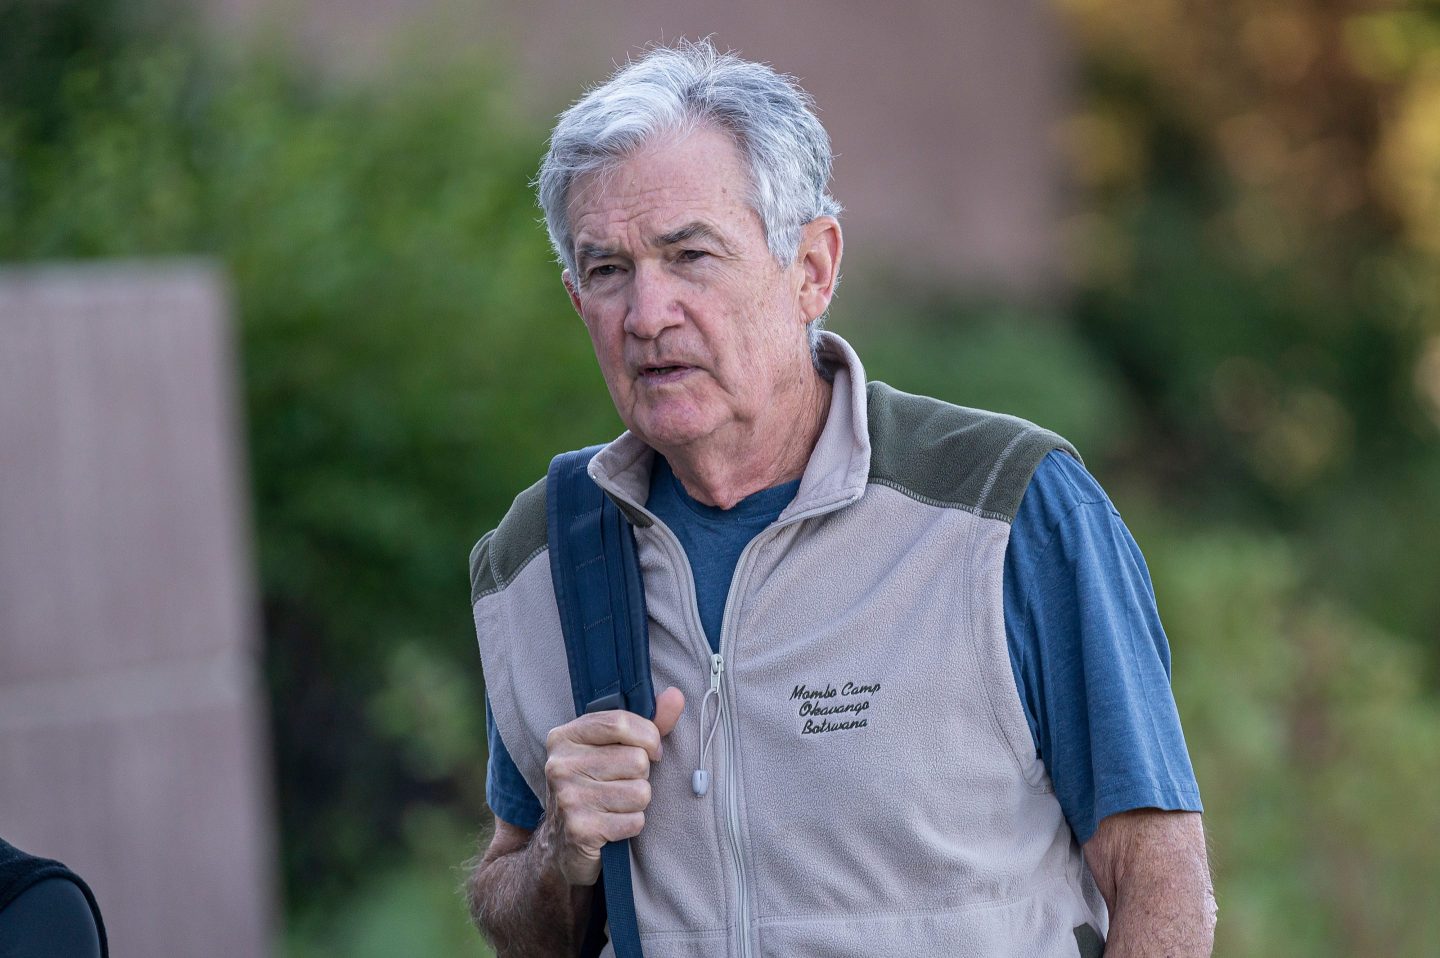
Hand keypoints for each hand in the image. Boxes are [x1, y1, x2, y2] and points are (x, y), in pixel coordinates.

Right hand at [541, 686, 684, 885]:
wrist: (560, 844)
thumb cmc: (594, 786)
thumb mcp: (611, 749)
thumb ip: (645, 723)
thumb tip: (676, 696)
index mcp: (565, 737)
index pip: (620, 723)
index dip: (648, 737)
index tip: (653, 751)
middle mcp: (560, 764)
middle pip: (636, 760)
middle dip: (641, 776)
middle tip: (622, 784)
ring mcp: (568, 798)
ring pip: (640, 792)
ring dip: (638, 803)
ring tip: (616, 805)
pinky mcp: (580, 830)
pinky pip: (634, 821)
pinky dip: (631, 825)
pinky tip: (612, 825)